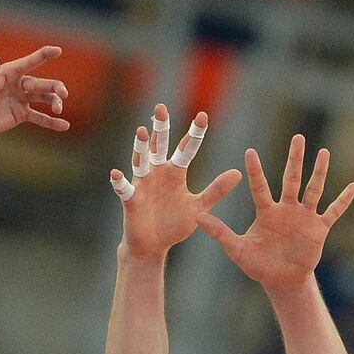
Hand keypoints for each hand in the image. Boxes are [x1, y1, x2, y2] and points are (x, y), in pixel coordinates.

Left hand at [0, 47, 70, 137]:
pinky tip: (64, 126)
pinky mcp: (20, 114)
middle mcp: (18, 84)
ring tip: (59, 110)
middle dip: (54, 87)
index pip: (29, 62)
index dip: (43, 55)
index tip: (57, 50)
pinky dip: (51, 122)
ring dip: (54, 103)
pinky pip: (39, 117)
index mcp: (8, 73)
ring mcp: (21, 99)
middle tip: (63, 93)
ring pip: (44, 99)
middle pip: (41, 84)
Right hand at [110, 103, 241, 257]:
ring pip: (141, 161)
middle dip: (161, 128)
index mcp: (175, 173)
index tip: (203, 115)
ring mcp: (143, 185)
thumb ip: (216, 190)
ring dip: (141, 147)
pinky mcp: (131, 200)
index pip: (186, 149)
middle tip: (161, 108)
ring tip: (142, 131)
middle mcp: (157, 173)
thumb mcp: (199, 206)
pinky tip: (115, 174)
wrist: (154, 246)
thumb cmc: (174, 225)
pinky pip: (124, 189)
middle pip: (159, 146)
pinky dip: (119, 182)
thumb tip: (238, 173)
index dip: (194, 133)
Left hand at [195, 135, 353, 290]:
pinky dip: (342, 201)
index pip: (260, 186)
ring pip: (313, 189)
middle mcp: (286, 208)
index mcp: (266, 211)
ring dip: (319, 172)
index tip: (249, 151)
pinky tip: (352, 187)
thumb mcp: (237, 249)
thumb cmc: (258, 265)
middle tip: (298, 137)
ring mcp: (304, 216)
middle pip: (291, 179)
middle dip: (294, 159)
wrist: (280, 280)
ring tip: (323, 152)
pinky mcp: (318, 228)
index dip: (255, 170)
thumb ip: (219, 232)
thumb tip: (197, 218)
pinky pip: (333, 211)